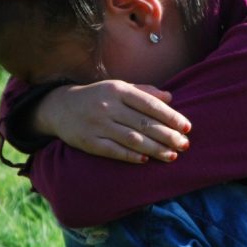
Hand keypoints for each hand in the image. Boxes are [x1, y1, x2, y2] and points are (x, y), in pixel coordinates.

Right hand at [34, 80, 191, 163]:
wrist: (60, 107)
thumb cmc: (97, 97)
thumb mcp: (118, 87)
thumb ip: (144, 92)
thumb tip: (170, 98)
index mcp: (118, 90)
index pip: (150, 104)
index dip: (171, 116)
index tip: (187, 127)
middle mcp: (108, 106)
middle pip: (144, 123)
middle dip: (167, 136)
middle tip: (185, 145)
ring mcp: (97, 124)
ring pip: (132, 139)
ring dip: (155, 149)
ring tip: (172, 155)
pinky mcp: (88, 141)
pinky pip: (113, 150)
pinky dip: (131, 155)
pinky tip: (146, 159)